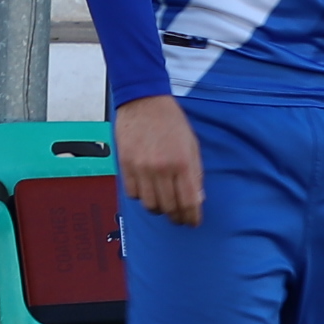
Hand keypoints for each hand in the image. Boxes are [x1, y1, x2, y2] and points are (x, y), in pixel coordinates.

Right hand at [115, 93, 204, 225]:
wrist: (144, 101)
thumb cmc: (171, 121)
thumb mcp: (192, 144)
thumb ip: (195, 173)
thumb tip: (197, 198)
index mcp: (182, 162)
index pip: (189, 201)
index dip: (192, 217)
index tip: (193, 222)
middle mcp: (162, 168)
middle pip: (169, 207)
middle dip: (177, 217)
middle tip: (180, 218)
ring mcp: (141, 168)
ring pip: (150, 205)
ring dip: (159, 209)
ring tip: (164, 206)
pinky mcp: (126, 166)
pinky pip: (133, 194)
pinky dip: (142, 197)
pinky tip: (148, 191)